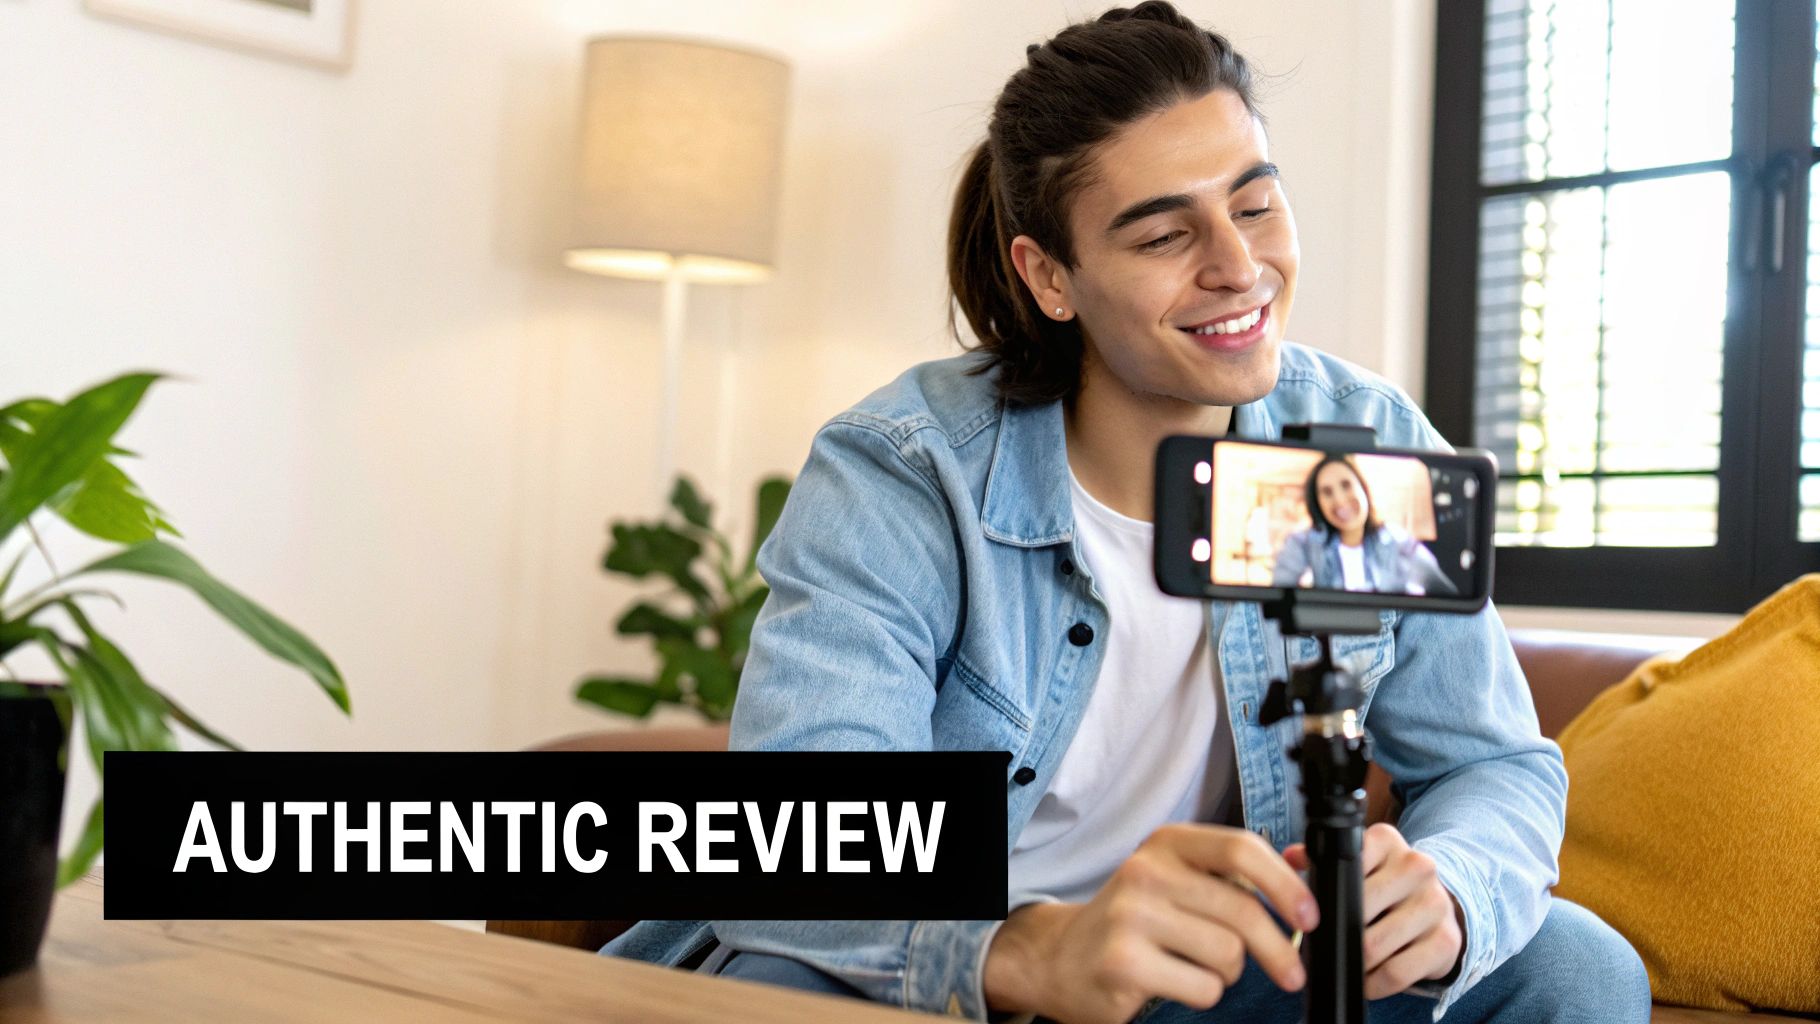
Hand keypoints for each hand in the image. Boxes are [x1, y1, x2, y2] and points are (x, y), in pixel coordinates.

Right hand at [983, 824, 1317, 1023]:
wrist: (1062, 957)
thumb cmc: (1134, 919)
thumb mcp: (1176, 878)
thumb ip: (1233, 874)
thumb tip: (1302, 871)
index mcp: (1167, 843)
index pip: (1242, 849)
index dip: (1285, 886)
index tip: (1308, 918)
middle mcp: (1146, 871)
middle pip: (1242, 911)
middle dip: (1278, 950)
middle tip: (1292, 973)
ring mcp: (1131, 916)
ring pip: (1228, 954)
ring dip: (1229, 973)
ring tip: (1203, 968)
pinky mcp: (1125, 962)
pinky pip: (1203, 988)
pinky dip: (1204, 994)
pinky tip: (1177, 982)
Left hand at [1284, 823, 1463, 999]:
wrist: (1436, 907)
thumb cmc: (1383, 886)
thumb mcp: (1355, 865)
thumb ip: (1319, 860)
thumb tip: (1292, 857)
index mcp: (1386, 841)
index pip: (1345, 866)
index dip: (1325, 897)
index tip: (1314, 914)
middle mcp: (1416, 866)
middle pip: (1357, 911)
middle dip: (1336, 935)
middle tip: (1325, 946)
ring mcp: (1435, 903)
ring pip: (1374, 946)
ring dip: (1353, 963)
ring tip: (1345, 963)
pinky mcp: (1446, 940)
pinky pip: (1397, 973)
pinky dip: (1374, 985)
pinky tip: (1367, 981)